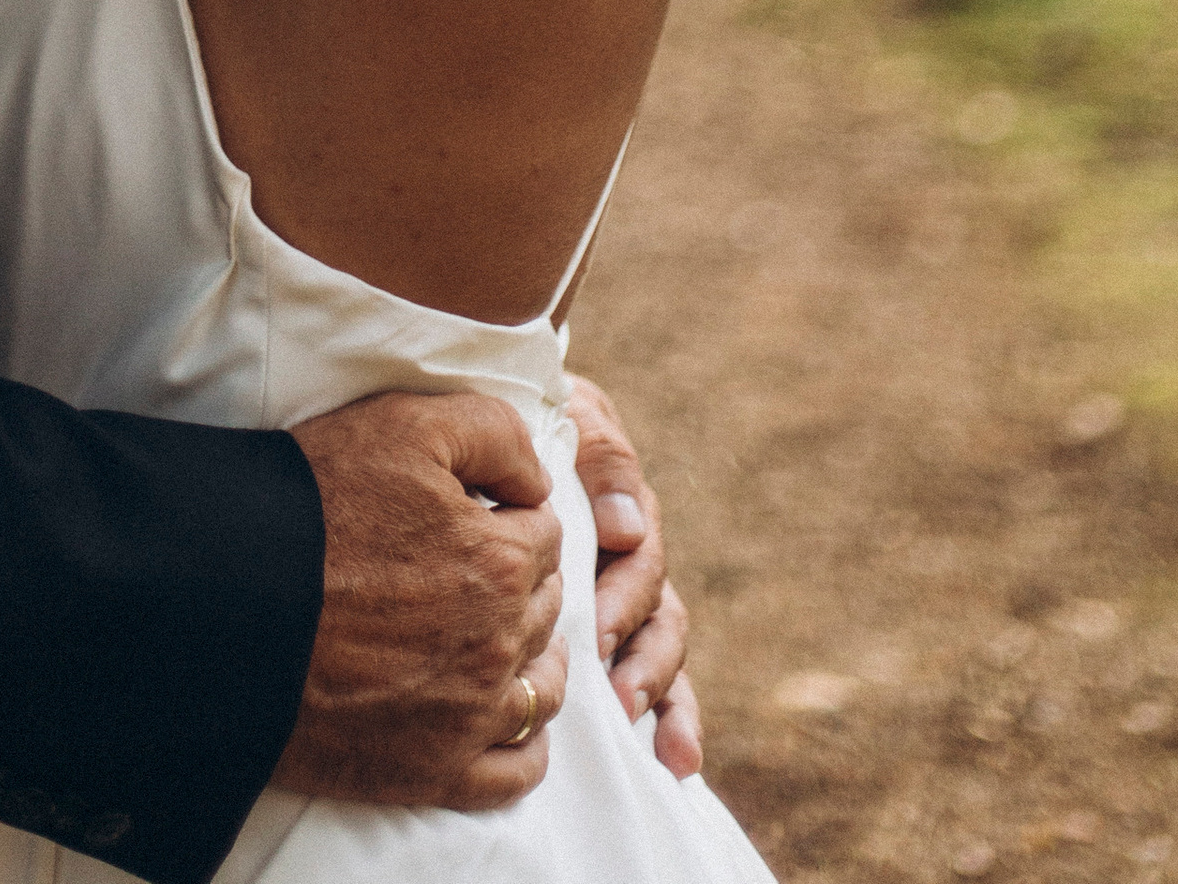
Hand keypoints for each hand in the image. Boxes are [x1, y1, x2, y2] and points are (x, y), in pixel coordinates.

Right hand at [275, 390, 565, 810]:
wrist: (231, 605)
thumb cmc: (313, 506)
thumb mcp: (406, 425)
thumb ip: (495, 434)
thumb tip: (538, 482)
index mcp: (499, 560)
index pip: (544, 535)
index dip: (513, 517)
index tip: (482, 518)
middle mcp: (498, 644)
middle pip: (543, 609)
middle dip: (523, 584)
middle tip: (483, 572)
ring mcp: (468, 716)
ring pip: (539, 691)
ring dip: (536, 661)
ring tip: (513, 645)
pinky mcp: (432, 771)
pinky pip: (514, 773)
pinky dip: (525, 748)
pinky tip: (510, 722)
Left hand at [567, 372, 699, 777]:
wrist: (501, 423)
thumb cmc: (532, 417)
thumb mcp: (570, 415)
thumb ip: (601, 455)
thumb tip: (627, 529)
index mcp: (622, 509)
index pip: (639, 558)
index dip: (622, 598)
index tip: (598, 633)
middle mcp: (631, 556)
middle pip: (657, 615)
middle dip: (644, 661)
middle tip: (619, 698)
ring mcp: (624, 595)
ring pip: (659, 651)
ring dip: (662, 697)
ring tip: (654, 741)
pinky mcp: (613, 630)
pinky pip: (653, 677)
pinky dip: (672, 719)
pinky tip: (676, 762)